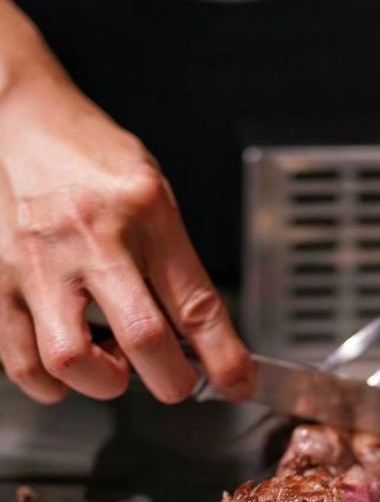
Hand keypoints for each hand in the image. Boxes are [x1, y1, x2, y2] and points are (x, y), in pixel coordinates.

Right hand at [0, 74, 251, 404]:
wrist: (16, 118)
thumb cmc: (89, 156)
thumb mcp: (153, 196)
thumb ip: (175, 265)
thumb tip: (198, 339)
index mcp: (144, 213)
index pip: (197, 304)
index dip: (224, 359)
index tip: (236, 383)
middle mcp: (91, 238)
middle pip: (142, 338)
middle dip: (170, 381)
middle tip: (173, 381)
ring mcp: (38, 262)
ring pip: (70, 360)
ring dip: (102, 384)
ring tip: (110, 368)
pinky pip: (18, 361)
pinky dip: (48, 382)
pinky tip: (64, 368)